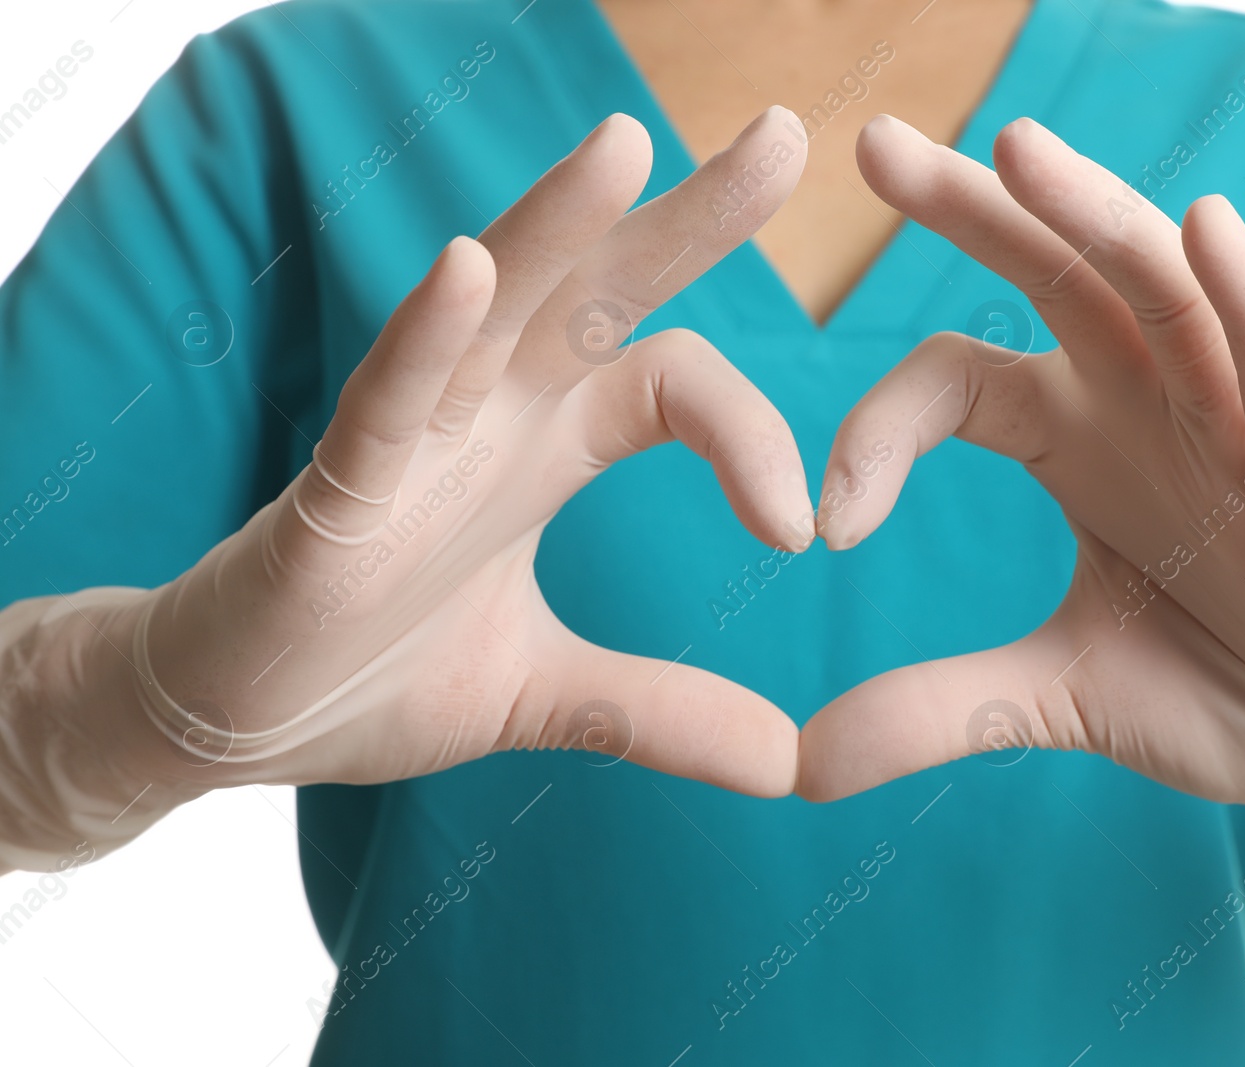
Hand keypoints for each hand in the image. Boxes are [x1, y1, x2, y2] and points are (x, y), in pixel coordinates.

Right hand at [106, 109, 811, 800]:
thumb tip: (787, 764)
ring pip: (490, 314)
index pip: (675, 382)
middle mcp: (488, 421)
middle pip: (600, 295)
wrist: (237, 726)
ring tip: (620, 143)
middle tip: (787, 135)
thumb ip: (660, 712)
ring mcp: (408, 447)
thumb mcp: (548, 696)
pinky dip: (423, 341)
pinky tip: (465, 272)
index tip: (803, 530)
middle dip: (687, 218)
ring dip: (552, 228)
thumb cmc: (374, 677)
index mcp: (545, 447)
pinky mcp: (332, 500)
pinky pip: (381, 405)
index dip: (753, 436)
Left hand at [796, 116, 1244, 890]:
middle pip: (1050, 280)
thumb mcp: (1050, 699)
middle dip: (972, 210)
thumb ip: (932, 713)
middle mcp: (1141, 407)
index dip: (881, 431)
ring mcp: (1227, 427)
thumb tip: (798, 769)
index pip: (955, 383)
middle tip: (876, 141)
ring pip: (1158, 294)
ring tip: (1016, 147)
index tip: (825, 527)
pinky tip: (1205, 228)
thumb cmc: (1213, 690)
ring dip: (1092, 217)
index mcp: (1072, 441)